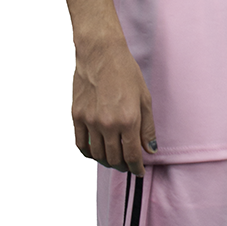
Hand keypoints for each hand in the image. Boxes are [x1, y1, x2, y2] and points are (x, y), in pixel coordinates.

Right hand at [71, 36, 156, 175]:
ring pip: (97, 155)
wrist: (100, 54)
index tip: (139, 171)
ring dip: (107, 161)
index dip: (137, 168)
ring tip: (113, 159)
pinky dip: (89, 153)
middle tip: (128, 165)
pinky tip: (96, 152)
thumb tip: (150, 150)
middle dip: (123, 166)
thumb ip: (147, 127)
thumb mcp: (144, 98)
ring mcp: (89, 121)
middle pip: (114, 158)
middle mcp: (107, 124)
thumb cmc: (125, 72)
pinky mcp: (76, 116)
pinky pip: (80, 144)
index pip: (132, 155)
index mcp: (128, 120)